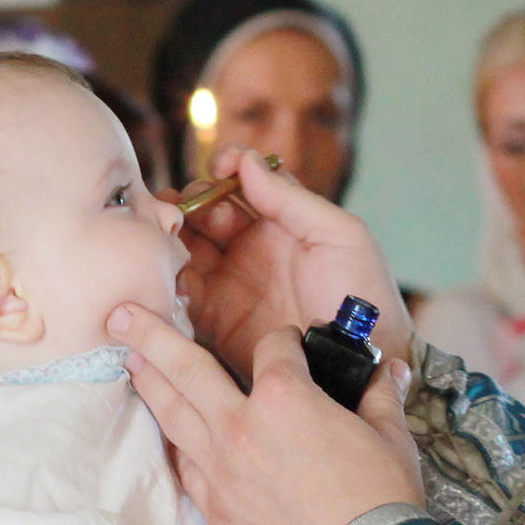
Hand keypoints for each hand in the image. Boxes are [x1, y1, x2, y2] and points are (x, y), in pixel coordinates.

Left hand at [112, 306, 424, 524]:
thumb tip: (387, 371)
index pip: (274, 347)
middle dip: (151, 334)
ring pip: (173, 414)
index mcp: (285, 397)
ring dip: (148, 382)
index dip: (288, 341)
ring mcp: (221, 469)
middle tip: (119, 314)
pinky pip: (184, 463)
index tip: (295, 346)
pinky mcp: (215, 508)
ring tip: (128, 359)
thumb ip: (380, 395)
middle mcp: (241, 426)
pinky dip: (175, 440)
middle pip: (187, 367)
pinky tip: (169, 431)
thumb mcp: (390, 436)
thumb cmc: (381, 500)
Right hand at [176, 148, 412, 384]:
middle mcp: (250, 248)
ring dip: (170, 237)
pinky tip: (167, 270)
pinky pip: (181, 295)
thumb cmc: (362, 294)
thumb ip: (291, 198)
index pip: (244, 183)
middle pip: (205, 213)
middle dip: (190, 203)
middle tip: (182, 209)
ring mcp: (231, 283)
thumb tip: (246, 162)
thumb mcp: (340, 235)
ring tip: (162, 234)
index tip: (218, 167)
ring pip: (186, 249)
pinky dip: (167, 279)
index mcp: (282, 222)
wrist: (359, 362)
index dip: (226, 169)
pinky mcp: (216, 321)